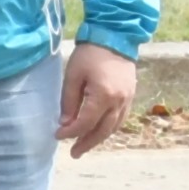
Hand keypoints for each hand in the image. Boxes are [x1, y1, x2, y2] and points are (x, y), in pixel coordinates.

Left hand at [57, 40, 139, 155]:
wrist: (115, 36)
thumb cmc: (90, 53)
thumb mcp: (73, 76)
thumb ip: (69, 101)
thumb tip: (65, 124)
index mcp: (103, 96)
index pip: (85, 123)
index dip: (71, 132)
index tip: (58, 135)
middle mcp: (118, 102)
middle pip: (102, 131)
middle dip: (87, 143)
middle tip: (74, 153)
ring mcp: (127, 100)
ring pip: (113, 127)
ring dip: (98, 138)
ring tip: (85, 145)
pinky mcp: (130, 96)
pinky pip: (120, 119)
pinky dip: (109, 128)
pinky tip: (99, 131)